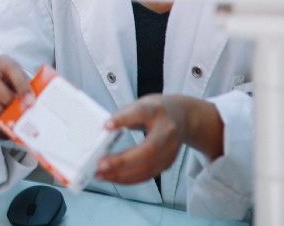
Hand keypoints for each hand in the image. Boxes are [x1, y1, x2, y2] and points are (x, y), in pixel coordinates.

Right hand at [0, 55, 34, 128]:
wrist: (11, 96)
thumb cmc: (21, 89)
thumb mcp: (29, 86)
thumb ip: (32, 92)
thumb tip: (32, 106)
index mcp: (4, 63)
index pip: (11, 68)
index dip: (21, 85)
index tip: (31, 101)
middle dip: (5, 98)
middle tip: (18, 109)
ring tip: (10, 116)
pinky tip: (0, 123)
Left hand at [95, 94, 223, 184]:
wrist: (183, 117)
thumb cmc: (156, 110)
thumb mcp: (141, 104)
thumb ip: (124, 116)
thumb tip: (104, 131)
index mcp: (157, 110)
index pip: (141, 113)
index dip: (123, 120)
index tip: (106, 126)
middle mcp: (167, 131)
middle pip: (147, 150)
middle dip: (122, 160)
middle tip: (100, 165)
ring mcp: (170, 149)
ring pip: (148, 168)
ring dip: (122, 175)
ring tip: (101, 175)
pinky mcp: (168, 163)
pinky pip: (148, 175)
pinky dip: (129, 179)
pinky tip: (114, 177)